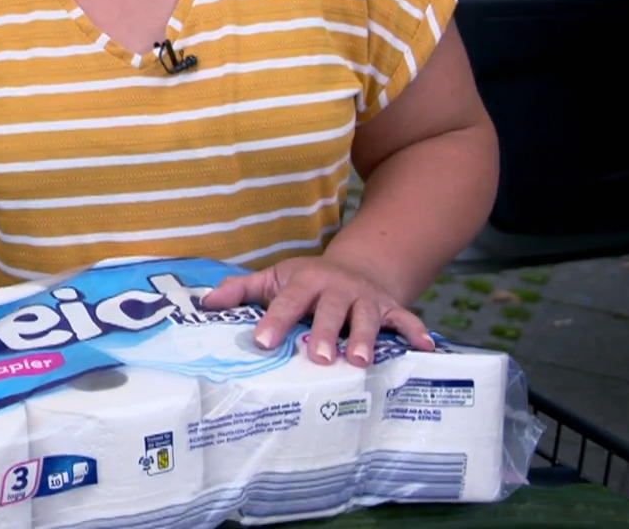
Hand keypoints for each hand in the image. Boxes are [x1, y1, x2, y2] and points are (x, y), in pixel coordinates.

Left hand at [201, 256, 432, 365]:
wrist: (357, 267)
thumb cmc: (307, 282)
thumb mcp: (274, 279)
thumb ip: (241, 291)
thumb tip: (204, 303)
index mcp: (305, 281)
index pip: (286, 301)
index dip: (274, 320)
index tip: (262, 342)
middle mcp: (337, 288)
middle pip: (329, 310)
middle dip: (324, 332)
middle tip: (318, 358)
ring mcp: (366, 298)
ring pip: (366, 317)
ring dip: (364, 337)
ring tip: (360, 362)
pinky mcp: (391, 307)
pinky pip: (406, 319)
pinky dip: (415, 332)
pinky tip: (425, 348)